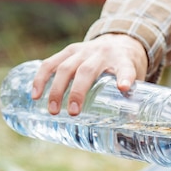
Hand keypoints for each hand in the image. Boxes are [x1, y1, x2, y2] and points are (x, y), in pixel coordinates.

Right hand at [32, 34, 147, 115]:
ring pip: (66, 67)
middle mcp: (101, 53)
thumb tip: (130, 129)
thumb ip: (132, 101)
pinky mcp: (68, 51)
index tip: (124, 87)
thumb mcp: (135, 80)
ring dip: (56, 89)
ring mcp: (83, 51)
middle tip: (72, 113)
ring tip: (52, 110)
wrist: (119, 42)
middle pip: (87, 71)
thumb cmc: (126, 69)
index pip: (126, 68)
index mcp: (123, 60)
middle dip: (78, 92)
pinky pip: (50, 63)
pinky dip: (40, 79)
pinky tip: (35, 95)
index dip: (125, 77)